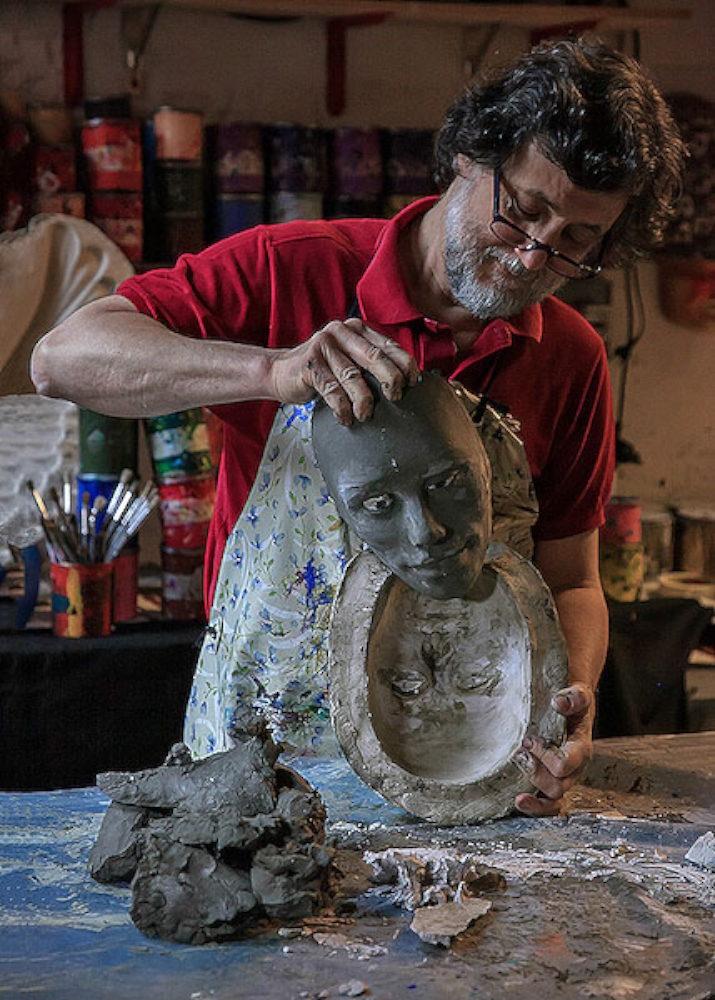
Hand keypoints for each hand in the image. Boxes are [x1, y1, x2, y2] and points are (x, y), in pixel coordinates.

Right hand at [269, 318, 419, 424]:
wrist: (280, 372)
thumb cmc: (321, 371)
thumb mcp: (348, 359)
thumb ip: (370, 363)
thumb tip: (404, 384)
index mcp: (356, 329)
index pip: (388, 345)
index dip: (405, 364)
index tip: (413, 383)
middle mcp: (341, 332)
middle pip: (374, 357)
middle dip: (390, 379)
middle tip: (396, 398)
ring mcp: (323, 347)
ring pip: (353, 376)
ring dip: (364, 400)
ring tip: (366, 415)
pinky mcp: (310, 364)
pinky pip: (332, 390)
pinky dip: (342, 408)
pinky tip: (345, 419)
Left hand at [514, 682, 593, 816]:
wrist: (574, 704)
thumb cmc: (573, 701)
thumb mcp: (578, 694)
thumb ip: (574, 697)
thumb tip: (558, 703)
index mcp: (581, 749)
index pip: (565, 764)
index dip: (544, 756)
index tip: (528, 740)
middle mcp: (574, 769)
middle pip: (557, 787)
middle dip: (535, 772)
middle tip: (519, 752)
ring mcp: (563, 778)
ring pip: (553, 801)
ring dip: (533, 795)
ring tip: (517, 787)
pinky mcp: (551, 782)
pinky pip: (547, 805)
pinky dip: (534, 807)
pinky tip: (519, 802)